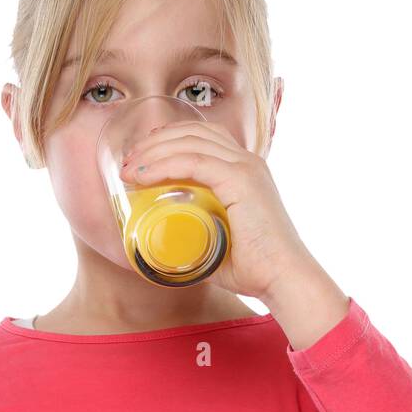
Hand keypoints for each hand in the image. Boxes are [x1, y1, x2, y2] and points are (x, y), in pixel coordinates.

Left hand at [119, 119, 308, 298]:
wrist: (283, 278)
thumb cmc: (253, 268)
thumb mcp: (216, 243)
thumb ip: (195, 236)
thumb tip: (163, 245)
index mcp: (244, 170)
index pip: (202, 136)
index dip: (167, 139)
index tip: (140, 158)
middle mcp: (247, 161)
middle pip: (193, 132)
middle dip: (154, 142)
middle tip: (128, 163)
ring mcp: (246, 168)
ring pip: (190, 143)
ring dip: (153, 152)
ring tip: (128, 169)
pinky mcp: (242, 181)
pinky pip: (194, 163)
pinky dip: (164, 165)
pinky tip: (142, 175)